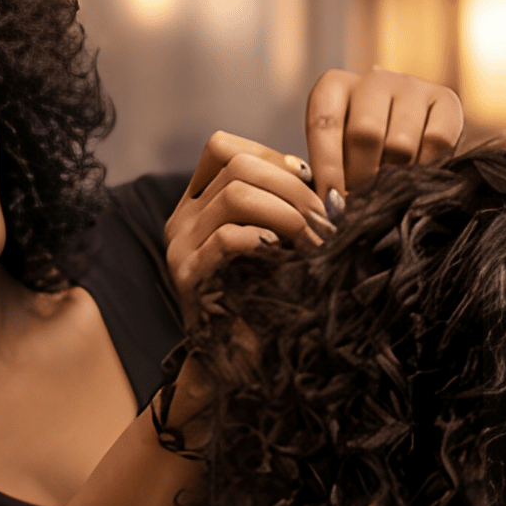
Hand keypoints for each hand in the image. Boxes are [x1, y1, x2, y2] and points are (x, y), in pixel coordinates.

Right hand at [166, 131, 332, 326]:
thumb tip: (324, 186)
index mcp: (197, 203)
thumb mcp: (271, 240)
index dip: (269, 154)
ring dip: (287, 214)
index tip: (307, 181)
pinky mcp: (189, 278)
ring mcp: (181, 247)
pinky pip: (227, 238)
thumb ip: (281, 207)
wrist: (236, 358)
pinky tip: (284, 254)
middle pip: (237, 167)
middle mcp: (181, 219)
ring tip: (312, 241)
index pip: (222, 147)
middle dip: (292, 188)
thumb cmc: (261, 298)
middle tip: (324, 220)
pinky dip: (263, 240)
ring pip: (236, 196)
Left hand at [305, 67, 463, 209]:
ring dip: (395, 178)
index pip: (324, 123)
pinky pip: (436, 142)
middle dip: (362, 177)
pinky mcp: (446, 99)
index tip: (332, 202)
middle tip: (365, 203)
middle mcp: (373, 80)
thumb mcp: (339, 158)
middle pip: (364, 133)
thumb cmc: (364, 154)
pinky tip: (420, 177)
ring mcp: (412, 86)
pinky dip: (427, 168)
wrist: (416, 138)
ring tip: (392, 192)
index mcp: (334, 87)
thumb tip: (334, 207)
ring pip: (400, 143)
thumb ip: (331, 176)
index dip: (327, 168)